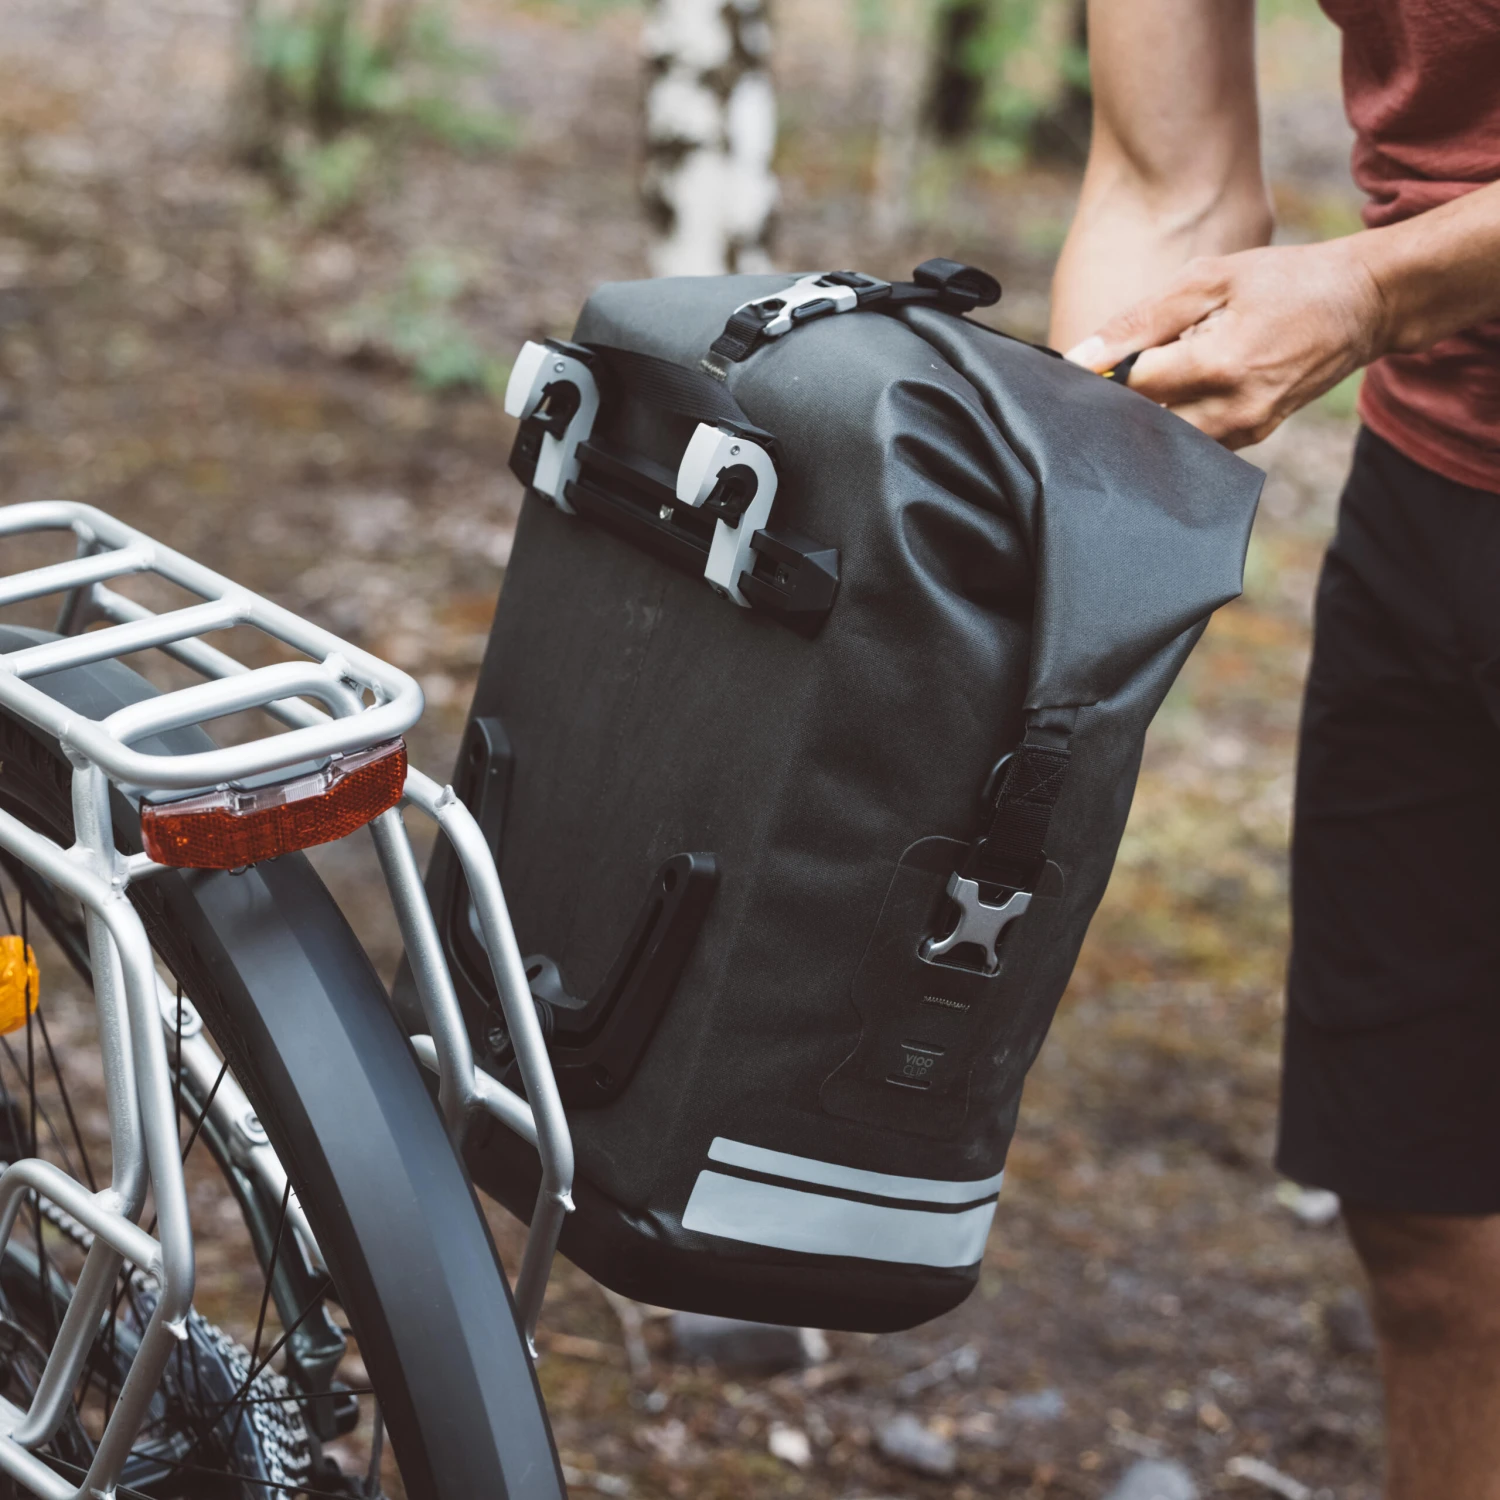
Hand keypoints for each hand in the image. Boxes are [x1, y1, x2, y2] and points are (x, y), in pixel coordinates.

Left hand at [1063, 239, 1389, 448]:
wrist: (1362, 303)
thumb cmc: (1282, 281)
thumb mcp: (1208, 279)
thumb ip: (1140, 320)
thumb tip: (1080, 357)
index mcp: (1218, 363)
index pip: (1131, 389)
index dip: (1101, 377)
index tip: (1087, 366)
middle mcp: (1233, 409)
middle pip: (1144, 428)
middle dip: (1120, 405)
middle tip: (1113, 378)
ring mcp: (1246, 430)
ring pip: (1167, 443)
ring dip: (1147, 418)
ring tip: (1150, 380)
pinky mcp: (1253, 437)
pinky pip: (1195, 444)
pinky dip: (1175, 424)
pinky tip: (1175, 394)